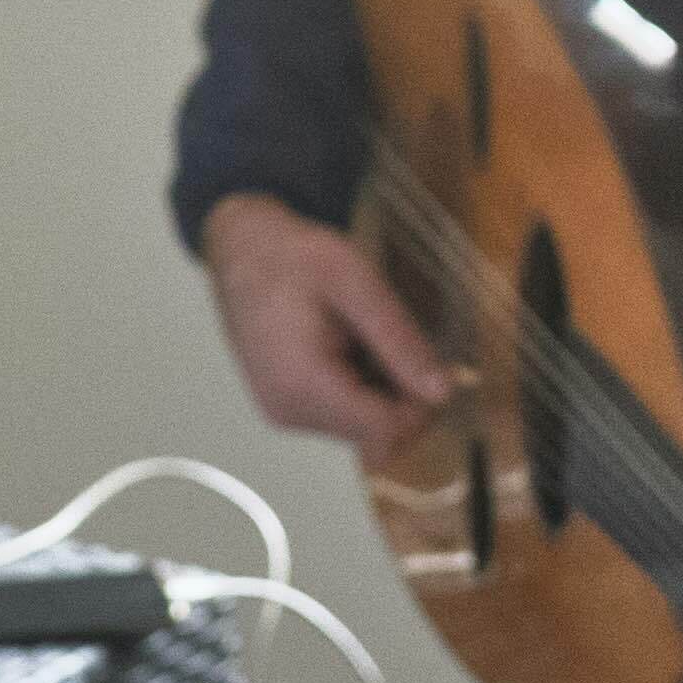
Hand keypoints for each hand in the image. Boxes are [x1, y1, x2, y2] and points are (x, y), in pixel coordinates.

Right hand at [196, 193, 444, 448]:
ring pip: (362, 427)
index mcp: (304, 382)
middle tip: (394, 338)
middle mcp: (289, 409)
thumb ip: (399, 340)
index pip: (387, 430)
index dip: (421, 402)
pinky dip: (359, 388)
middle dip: (401, 394)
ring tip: (362, 336)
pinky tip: (348, 346)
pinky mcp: (285, 406)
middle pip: (376, 434)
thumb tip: (441, 391)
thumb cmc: (291, 256)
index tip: (430, 361)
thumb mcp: (356, 283)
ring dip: (380, 390)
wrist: (241, 248)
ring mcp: (284, 411)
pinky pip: (340, 416)